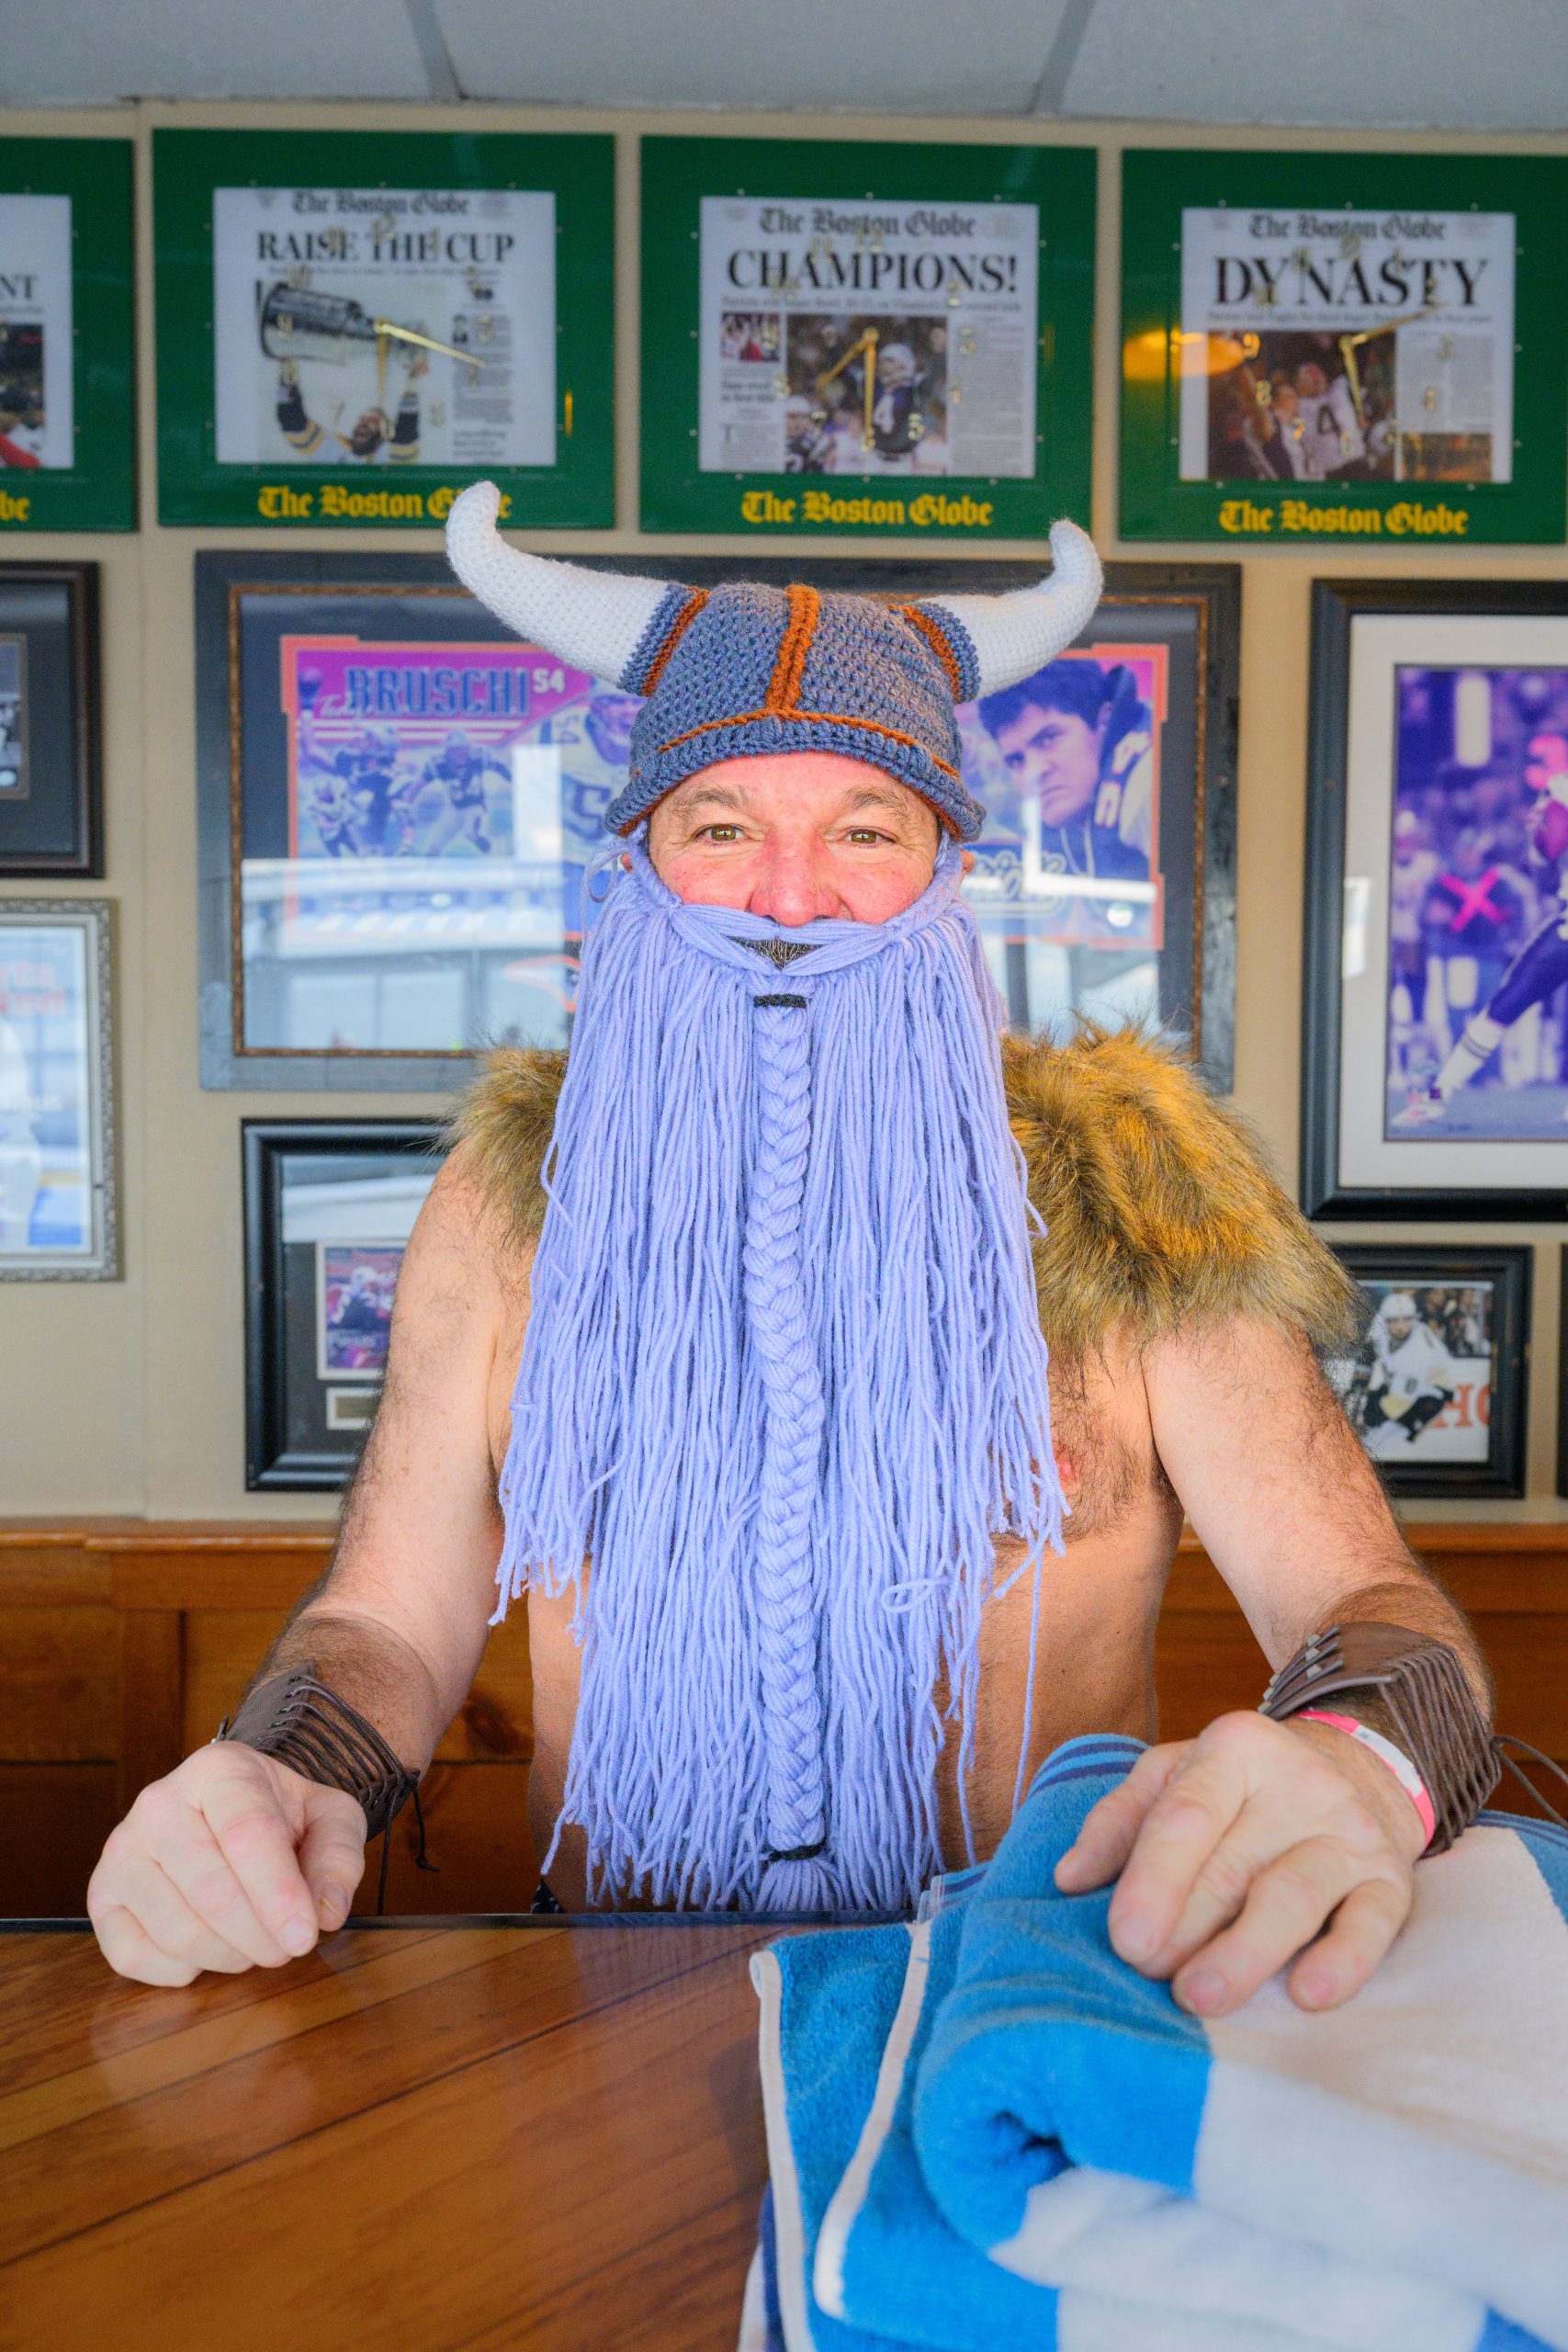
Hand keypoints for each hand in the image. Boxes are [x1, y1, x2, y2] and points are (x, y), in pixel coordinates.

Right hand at [88, 1745, 366, 1986]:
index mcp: (219, 1770)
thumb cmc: (282, 1815)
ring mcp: (122, 1850)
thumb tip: (327, 1912)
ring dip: (230, 1955)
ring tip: (255, 1943)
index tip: (306, 1936)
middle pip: (211, 1890)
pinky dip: (182, 1970)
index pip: (246, 1833)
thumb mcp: (329, 1818)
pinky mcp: (102, 1895)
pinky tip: (210, 1947)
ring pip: (177, 1930)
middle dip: (260, 1935)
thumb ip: (338, 1858)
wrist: (231, 1810)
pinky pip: (134, 1956)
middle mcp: (159, 1803)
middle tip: (288, 1947)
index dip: (278, 1893)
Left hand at [1054, 1712, 1425, 2017]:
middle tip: (1148, 1973)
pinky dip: (1341, 1961)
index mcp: (1234, 1750)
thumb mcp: (1174, 1777)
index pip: (1186, 1816)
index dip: (1152, 1880)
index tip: (1124, 1938)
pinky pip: (1369, 1924)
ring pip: (1292, 1897)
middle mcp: (1297, 1785)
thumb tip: (1070, 1879)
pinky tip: (1306, 1994)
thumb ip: (1119, 1822)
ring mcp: (1347, 1833)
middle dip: (1185, 1926)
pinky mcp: (1390, 1881)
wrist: (1356, 1771)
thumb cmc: (1241, 1790)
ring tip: (1200, 1996)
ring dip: (1244, 1952)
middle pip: (1231, 1866)